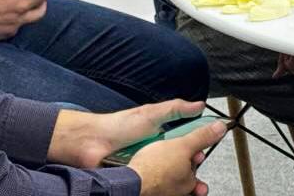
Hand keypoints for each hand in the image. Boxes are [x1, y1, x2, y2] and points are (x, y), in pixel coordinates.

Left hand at [47, 100, 227, 195]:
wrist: (91, 144)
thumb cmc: (119, 126)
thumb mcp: (152, 114)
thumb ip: (176, 109)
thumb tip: (200, 105)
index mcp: (161, 135)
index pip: (186, 143)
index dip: (195, 149)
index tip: (202, 154)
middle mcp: (155, 151)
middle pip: (178, 163)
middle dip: (187, 171)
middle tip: (194, 176)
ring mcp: (146, 166)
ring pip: (166, 176)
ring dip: (174, 181)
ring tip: (182, 185)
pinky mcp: (137, 177)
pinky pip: (152, 183)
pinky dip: (158, 185)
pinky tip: (164, 187)